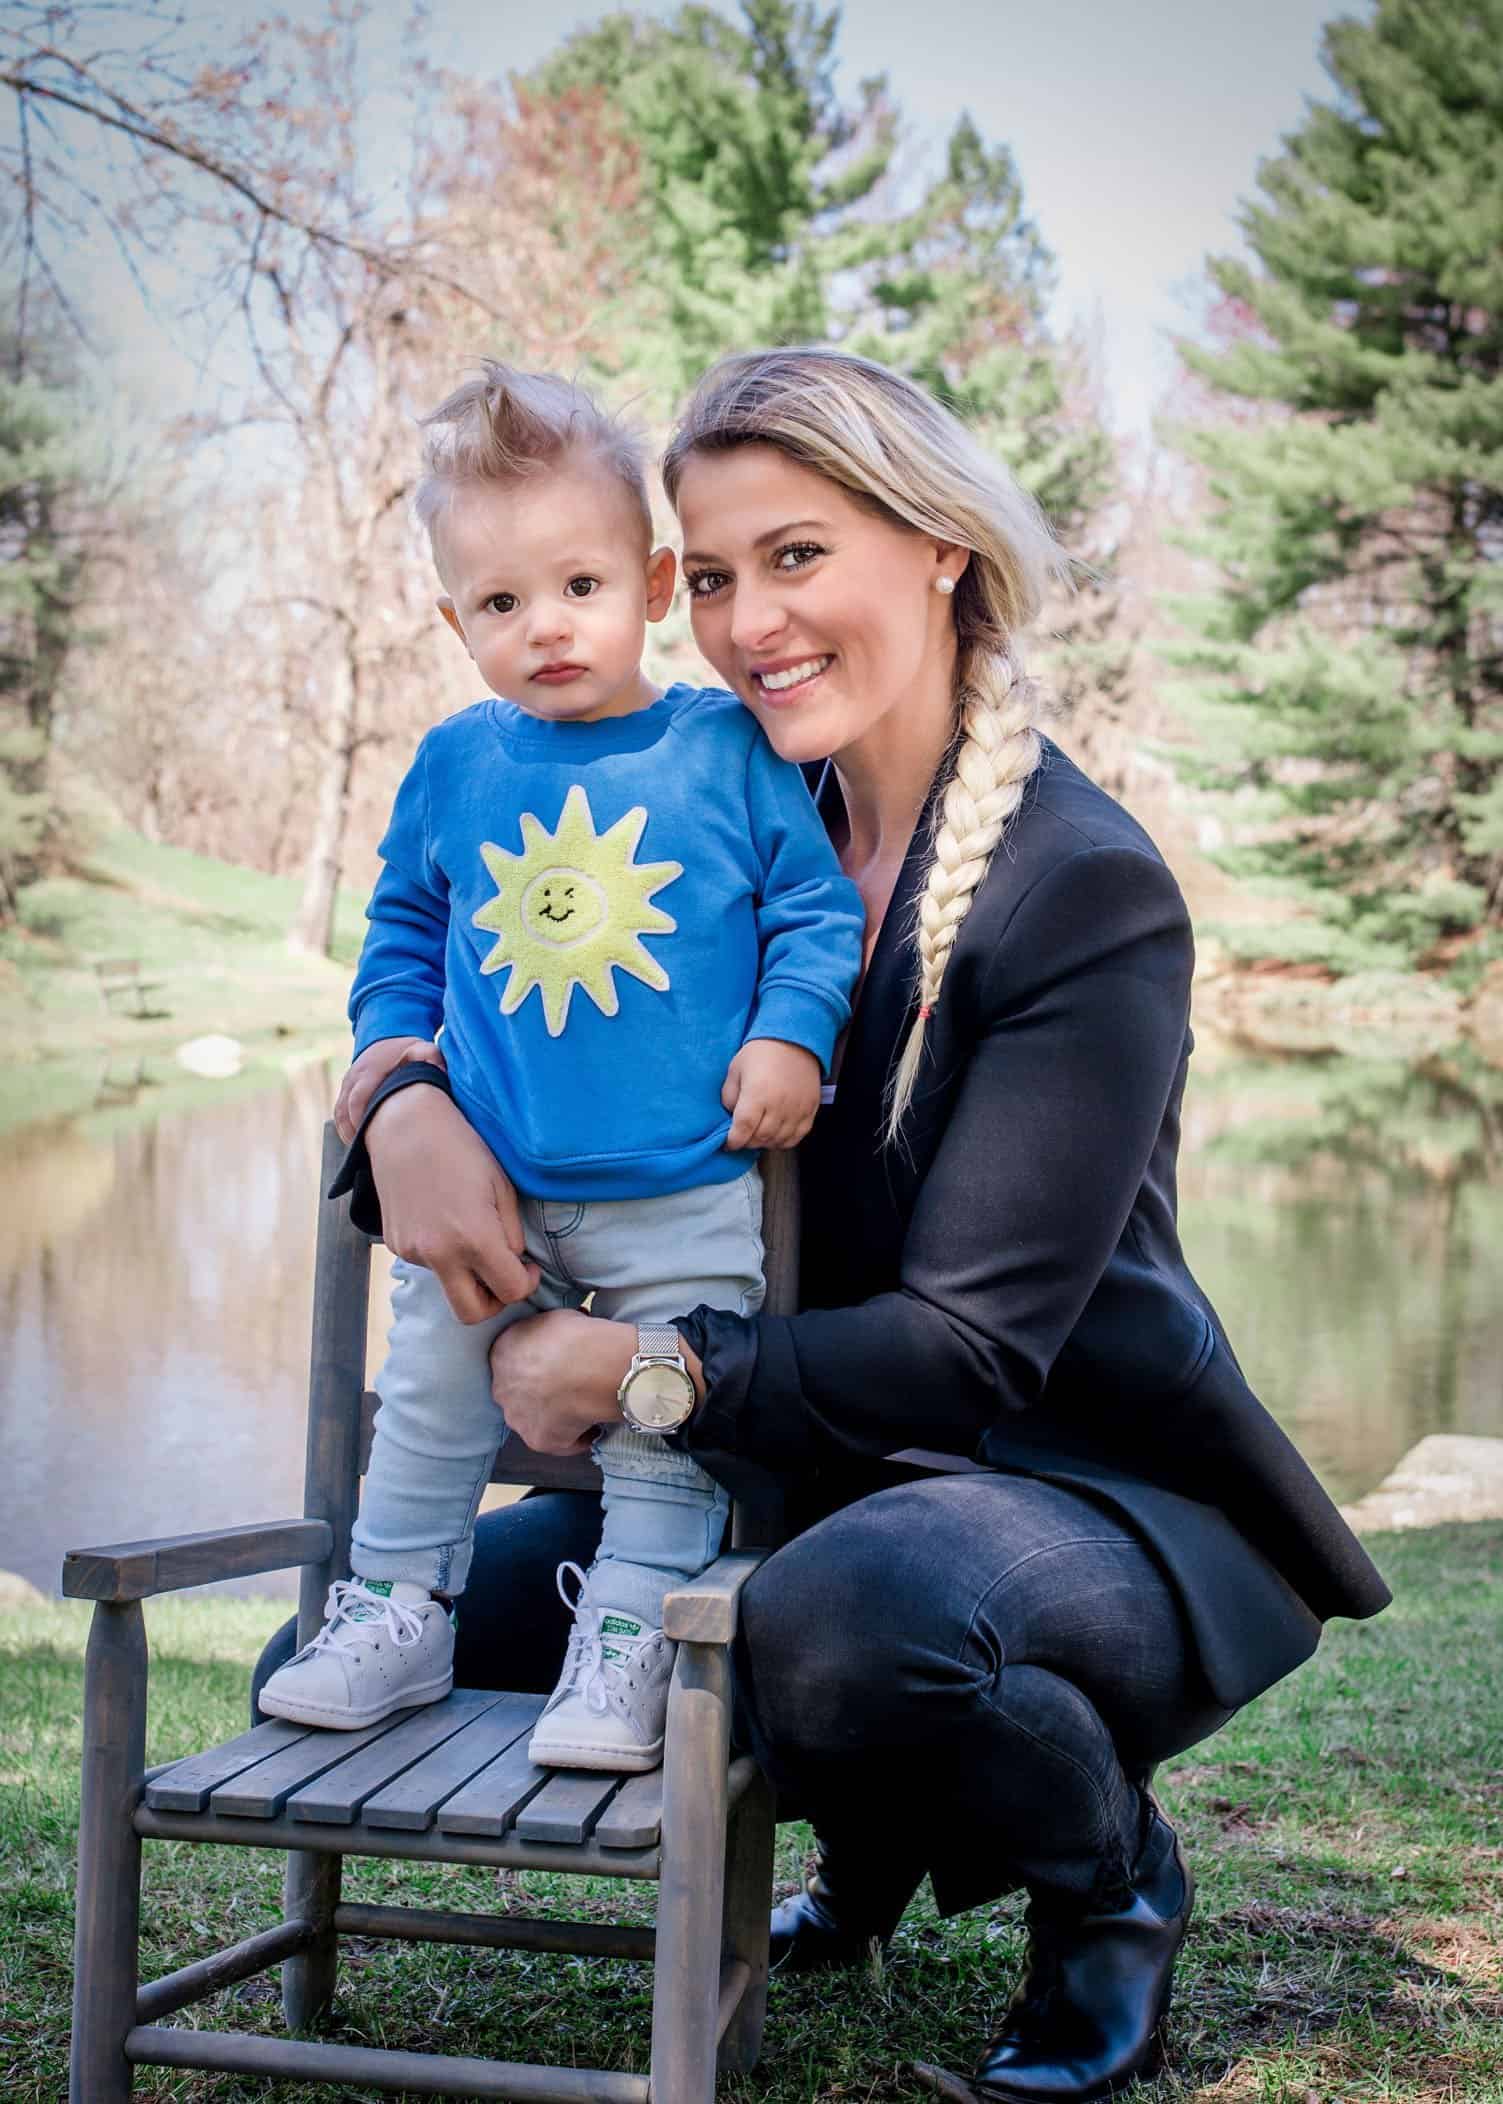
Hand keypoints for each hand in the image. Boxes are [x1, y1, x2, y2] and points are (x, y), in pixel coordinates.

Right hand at [334, 1036, 444, 1144]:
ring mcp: (348, 1082)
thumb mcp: (423, 1049)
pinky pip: (339, 1111)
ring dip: (348, 1132)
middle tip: (369, 1150)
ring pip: (340, 1113)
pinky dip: (345, 1127)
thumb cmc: (409, 1049)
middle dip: (354, 1131)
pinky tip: (357, 1141)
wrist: (389, 1034)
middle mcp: (355, 1075)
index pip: (358, 1099)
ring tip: (363, 1150)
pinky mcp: (346, 1088)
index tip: (371, 1138)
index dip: (360, 1120)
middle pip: (345, 1110)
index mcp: (370, 1069)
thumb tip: (439, 1072)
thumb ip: (430, 1057)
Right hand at [364, 1083, 540, 1321]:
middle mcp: (439, 1254)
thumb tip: (514, 1262)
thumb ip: (512, 1233)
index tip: (527, 1267)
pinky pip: (428, 1264)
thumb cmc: (462, 1148)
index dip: (526, 1283)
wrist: (404, 1126)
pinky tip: (443, 1219)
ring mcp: (413, 1252)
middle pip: (472, 1314)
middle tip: (502, 1274)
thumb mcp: (502, 1186)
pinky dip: (443, 1254)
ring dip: (466, 1273)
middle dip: (493, 1302)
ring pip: (448, 1286)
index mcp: (474, 1238)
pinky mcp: (396, 1245)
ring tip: (468, 1230)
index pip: (511, 1292)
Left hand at [489, 1312, 635, 1455]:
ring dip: (554, 1414)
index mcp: (501, 1353)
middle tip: (570, 1383)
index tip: (559, 1361)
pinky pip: (560, 1442)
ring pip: (535, 1418)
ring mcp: (517, 1418)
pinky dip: (576, 1436)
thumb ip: (543, 1332)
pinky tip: (593, 1424)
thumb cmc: (579, 1337)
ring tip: (583, 1404)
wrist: (595, 1368)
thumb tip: (556, 1338)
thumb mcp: (554, 1318)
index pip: (514, 1360)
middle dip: (541, 1390)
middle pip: (519, 1391)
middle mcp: (501, 1388)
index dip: (539, 1361)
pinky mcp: (538, 1441)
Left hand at [721, 1038, 821, 1149]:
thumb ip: (729, 1096)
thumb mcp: (735, 1069)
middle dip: (747, 1142)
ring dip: (765, 1143)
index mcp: (757, 1094)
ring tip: (758, 1135)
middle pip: (760, 1138)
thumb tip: (732, 1117)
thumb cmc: (761, 1053)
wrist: (794, 1040)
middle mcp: (778, 1105)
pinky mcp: (810, 1110)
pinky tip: (776, 1134)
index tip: (729, 1143)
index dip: (734, 1141)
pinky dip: (784, 1141)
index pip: (743, 1129)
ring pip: (778, 1140)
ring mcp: (797, 1109)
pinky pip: (797, 1136)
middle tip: (742, 1137)